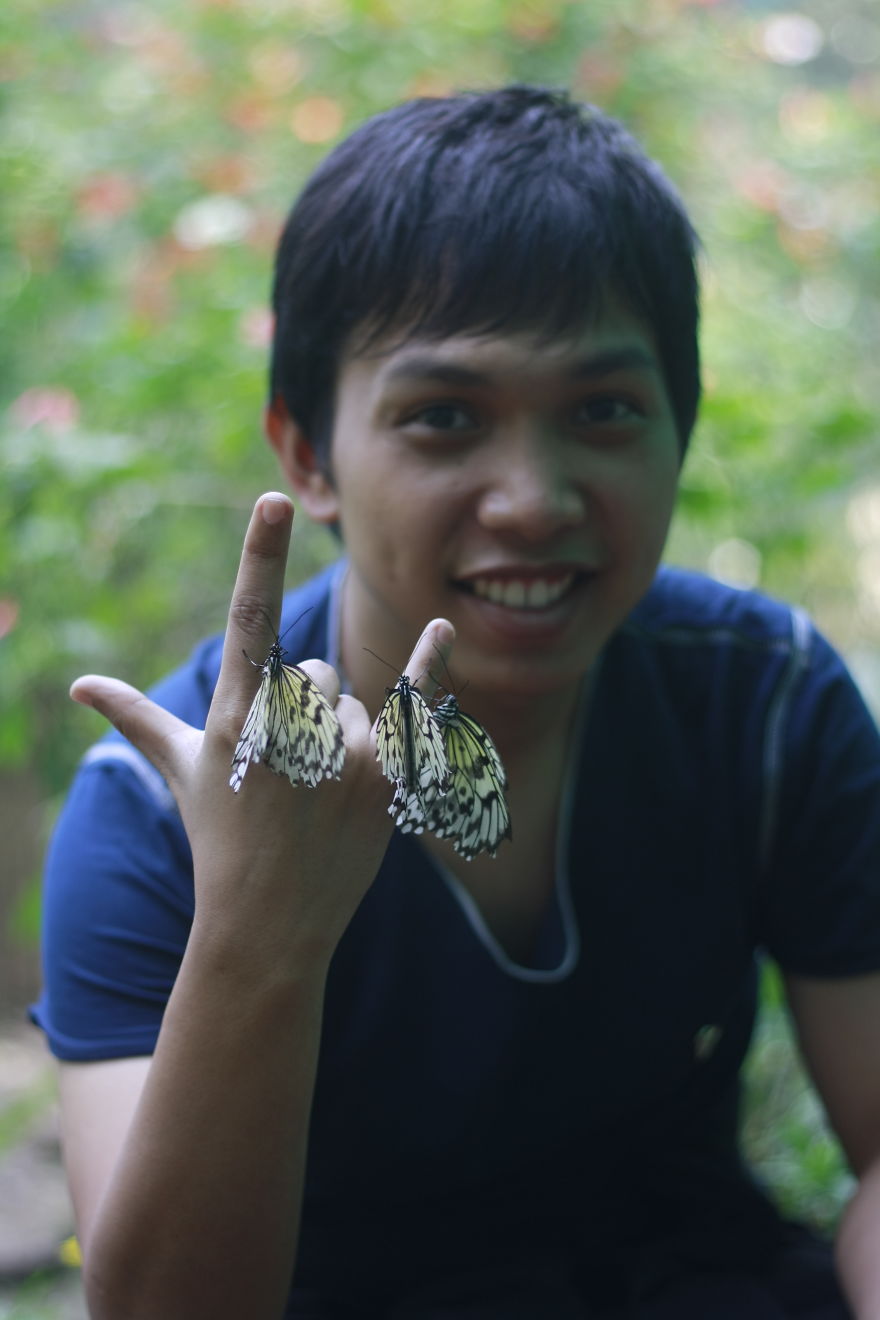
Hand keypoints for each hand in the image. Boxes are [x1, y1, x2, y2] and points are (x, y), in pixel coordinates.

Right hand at [70, 492, 453, 967]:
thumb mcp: (181, 772)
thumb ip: (138, 717)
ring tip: (321, 795)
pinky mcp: (386, 779)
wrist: (269, 924)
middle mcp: (291, 728)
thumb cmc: (219, 839)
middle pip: (318, 674)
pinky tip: (440, 626)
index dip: (260, 557)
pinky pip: (415, 706)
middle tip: (291, 772)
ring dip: (345, 738)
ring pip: (357, 703)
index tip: (275, 502)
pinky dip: (429, 667)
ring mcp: (343, 753)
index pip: (250, 620)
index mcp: (236, 716)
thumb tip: (82, 684)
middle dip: (308, 711)